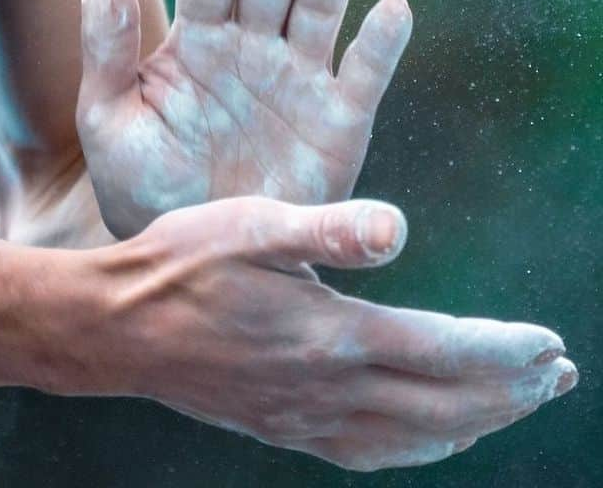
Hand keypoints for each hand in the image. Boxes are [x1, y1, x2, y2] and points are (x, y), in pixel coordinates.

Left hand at [78, 0, 409, 237]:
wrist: (194, 259)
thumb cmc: (141, 183)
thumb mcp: (108, 116)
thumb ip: (106, 43)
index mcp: (195, 37)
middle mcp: (250, 45)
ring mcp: (297, 78)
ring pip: (319, 12)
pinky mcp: (340, 120)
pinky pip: (364, 74)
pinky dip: (381, 43)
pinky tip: (392, 8)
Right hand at [106, 196, 576, 470]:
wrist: (119, 326)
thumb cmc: (181, 263)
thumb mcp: (251, 225)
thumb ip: (329, 228)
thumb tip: (400, 227)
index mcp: (331, 331)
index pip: (446, 351)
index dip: (506, 352)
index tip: (551, 344)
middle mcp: (329, 386)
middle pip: (446, 403)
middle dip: (512, 392)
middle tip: (559, 376)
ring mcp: (307, 416)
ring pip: (417, 436)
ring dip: (478, 422)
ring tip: (516, 405)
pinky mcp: (284, 428)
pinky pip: (371, 453)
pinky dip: (421, 448)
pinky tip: (430, 437)